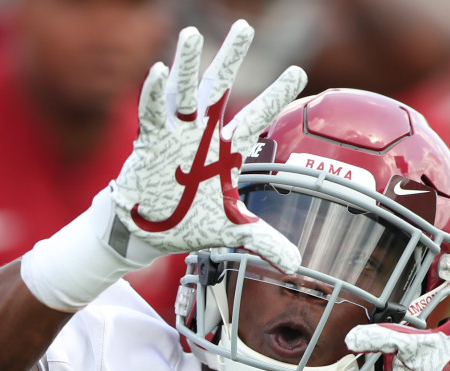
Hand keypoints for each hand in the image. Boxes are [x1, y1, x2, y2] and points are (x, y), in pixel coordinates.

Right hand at [111, 20, 305, 271]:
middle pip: (220, 87)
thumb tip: (298, 265)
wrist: (150, 233)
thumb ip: (265, 241)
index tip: (300, 70)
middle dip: (231, 57)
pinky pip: (151, 113)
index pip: (257, 115)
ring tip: (192, 34)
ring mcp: (175, 135)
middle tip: (245, 26)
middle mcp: (202, 134)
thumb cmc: (189, 222)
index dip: (277, 93)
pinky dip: (153, 93)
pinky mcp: (149, 143)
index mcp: (226, 149)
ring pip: (183, 92)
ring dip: (187, 63)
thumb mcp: (232, 230)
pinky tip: (159, 70)